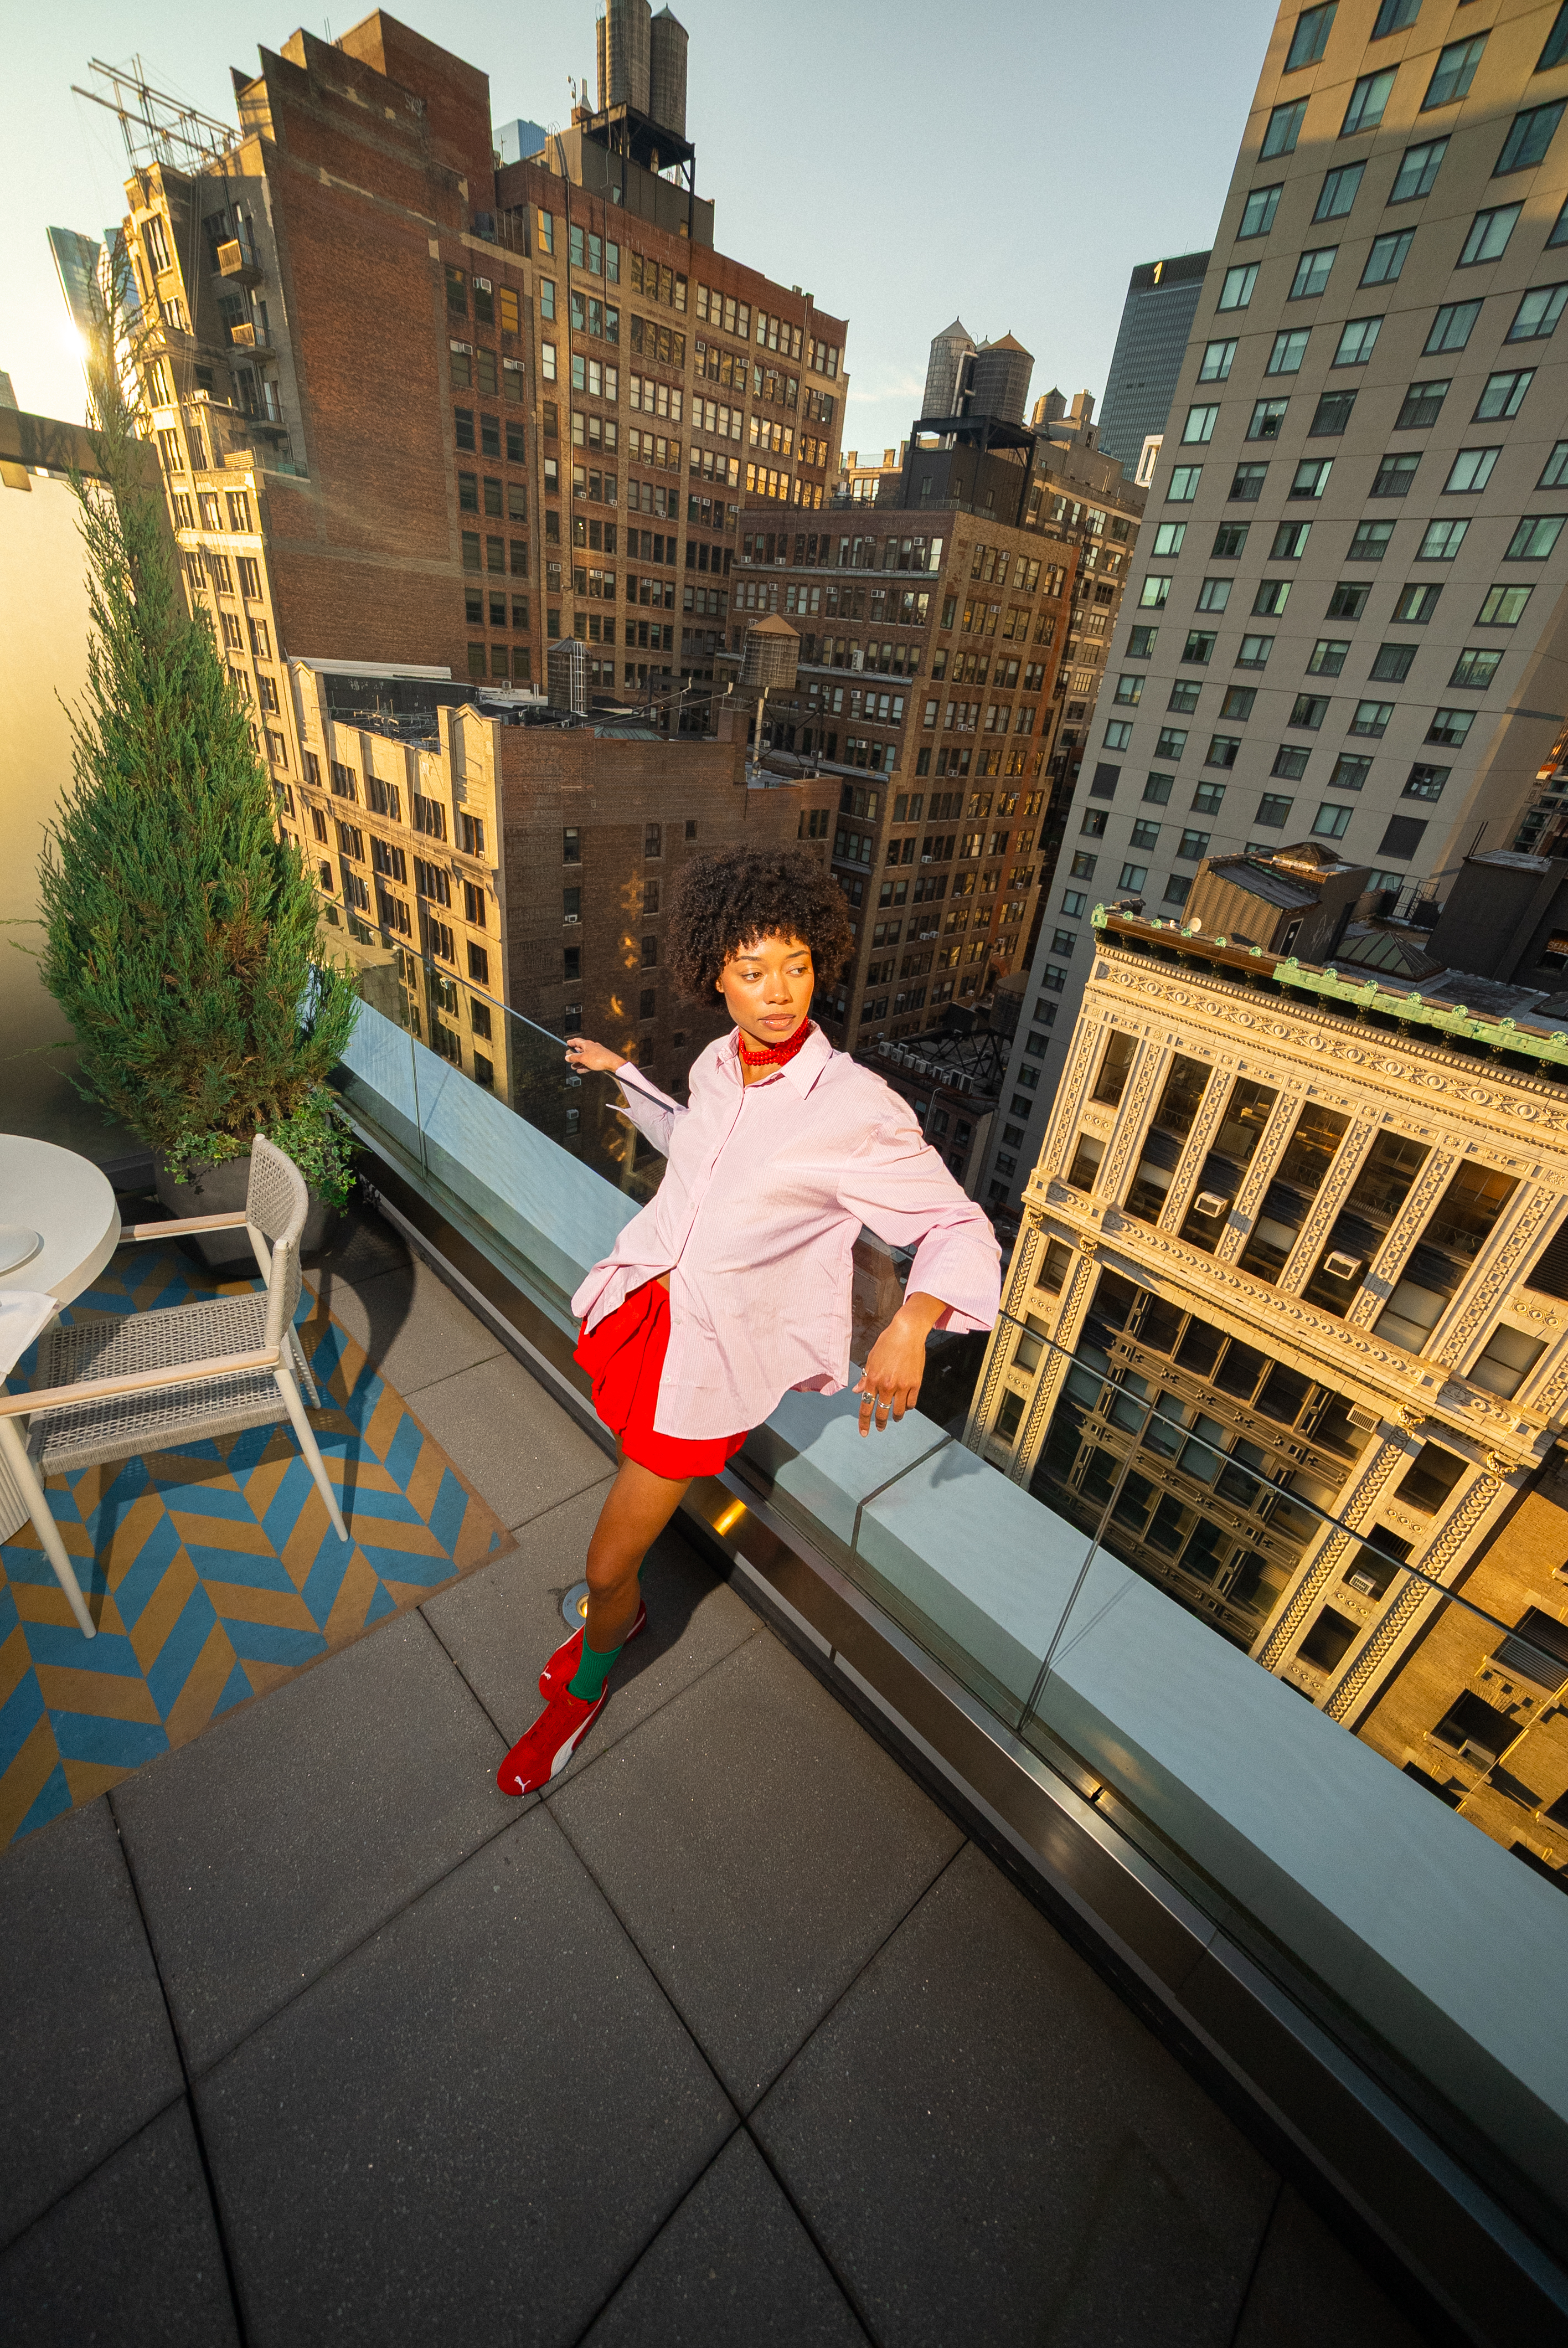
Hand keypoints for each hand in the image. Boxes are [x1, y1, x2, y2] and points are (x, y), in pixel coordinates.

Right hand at [564, 1036, 626, 1074]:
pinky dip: (585, 1066)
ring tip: (573, 1066)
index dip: (571, 1042)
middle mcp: (592, 1047)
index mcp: (587, 1044)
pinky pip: (590, 1062)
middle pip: (581, 1049)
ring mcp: (597, 1053)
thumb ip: (574, 1057)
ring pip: (585, 1057)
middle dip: (574, 1054)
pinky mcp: (600, 1060)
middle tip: (569, 1057)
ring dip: (579, 1062)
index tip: (567, 1043)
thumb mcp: (583, 1058)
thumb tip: (567, 1057)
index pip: (577, 1041)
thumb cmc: (599, 1059)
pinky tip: (581, 1070)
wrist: (612, 1063)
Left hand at [855, 1292, 947, 1435]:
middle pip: (881, 1413)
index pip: (865, 1406)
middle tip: (879, 1428)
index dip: (863, 1421)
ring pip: (899, 1411)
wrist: (907, 1333)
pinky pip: (912, 1403)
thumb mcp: (871, 1359)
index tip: (863, 1432)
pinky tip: (906, 1406)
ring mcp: (902, 1386)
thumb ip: (865, 1378)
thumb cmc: (887, 1343)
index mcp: (873, 1379)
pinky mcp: (916, 1383)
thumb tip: (857, 1391)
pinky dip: (908, 1407)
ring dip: (896, 1417)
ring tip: (895, 1418)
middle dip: (879, 1423)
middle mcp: (887, 1385)